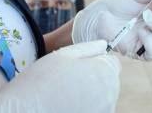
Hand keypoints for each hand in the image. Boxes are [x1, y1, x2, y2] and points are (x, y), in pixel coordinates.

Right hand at [0, 40, 120, 112]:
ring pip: (103, 97)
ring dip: (91, 94)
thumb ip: (88, 48)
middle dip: (95, 77)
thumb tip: (103, 45)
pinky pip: (96, 109)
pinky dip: (87, 107)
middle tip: (68, 79)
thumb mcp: (62, 55)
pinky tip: (67, 106)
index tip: (78, 65)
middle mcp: (111, 94)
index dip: (95, 60)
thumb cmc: (39, 82)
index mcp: (105, 72)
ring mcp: (105, 110)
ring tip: (65, 94)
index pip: (112, 62)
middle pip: (109, 80)